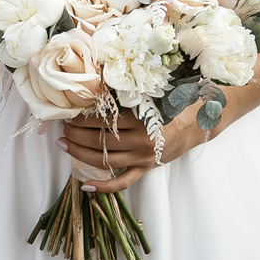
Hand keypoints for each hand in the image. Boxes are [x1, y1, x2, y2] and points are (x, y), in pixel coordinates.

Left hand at [58, 99, 214, 194]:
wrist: (198, 122)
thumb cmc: (174, 102)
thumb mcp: (153, 91)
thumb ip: (129, 88)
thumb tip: (99, 73)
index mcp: (143, 119)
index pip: (104, 120)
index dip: (83, 117)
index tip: (69, 112)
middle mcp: (141, 141)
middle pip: (101, 140)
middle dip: (77, 134)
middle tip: (62, 127)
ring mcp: (142, 158)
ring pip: (105, 160)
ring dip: (81, 153)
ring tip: (63, 145)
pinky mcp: (145, 169)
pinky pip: (122, 183)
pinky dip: (104, 187)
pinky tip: (85, 185)